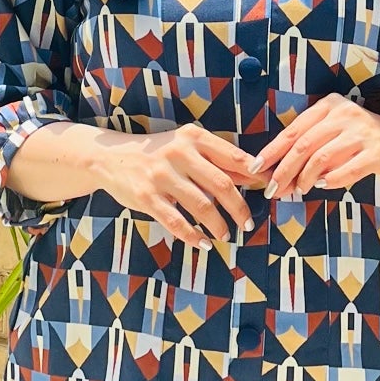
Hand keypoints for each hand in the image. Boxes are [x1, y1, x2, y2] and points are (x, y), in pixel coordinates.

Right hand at [98, 127, 258, 248]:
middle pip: (222, 184)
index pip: (232, 156)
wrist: (111, 157)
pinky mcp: (146, 197)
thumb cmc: (158, 153)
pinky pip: (176, 221)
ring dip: (219, 225)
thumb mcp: (186, 146)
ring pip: (202, 206)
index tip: (267, 188)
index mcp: (193, 137)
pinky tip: (203, 243)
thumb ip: (216, 159)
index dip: (253, 174)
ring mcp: (161, 176)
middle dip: (239, 208)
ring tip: (227, 235)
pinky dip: (192, 236)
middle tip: (248, 223)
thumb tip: (252, 175)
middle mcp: (179, 154)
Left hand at [251, 98, 379, 200]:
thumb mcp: (335, 133)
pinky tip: (324, 186)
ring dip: (306, 178)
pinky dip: (332, 180)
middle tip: (273, 190)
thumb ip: (310, 146)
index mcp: (329, 106)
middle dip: (284, 170)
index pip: (293, 130)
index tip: (256, 169)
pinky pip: (348, 169)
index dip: (272, 151)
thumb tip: (277, 173)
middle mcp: (344, 114)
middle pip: (304, 145)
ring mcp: (362, 132)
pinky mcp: (377, 151)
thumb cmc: (362, 140)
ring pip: (322, 157)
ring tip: (298, 190)